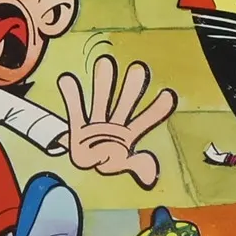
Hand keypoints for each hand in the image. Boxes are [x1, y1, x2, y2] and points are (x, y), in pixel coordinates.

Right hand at [58, 55, 176, 185]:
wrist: (87, 162)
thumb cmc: (111, 160)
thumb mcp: (126, 166)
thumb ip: (140, 167)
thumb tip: (150, 172)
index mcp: (131, 133)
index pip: (147, 119)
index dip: (157, 108)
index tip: (169, 94)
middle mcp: (116, 122)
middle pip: (125, 102)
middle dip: (131, 87)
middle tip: (138, 69)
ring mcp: (97, 121)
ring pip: (102, 99)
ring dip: (103, 83)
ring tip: (105, 62)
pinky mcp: (79, 126)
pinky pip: (75, 110)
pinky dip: (71, 95)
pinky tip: (67, 79)